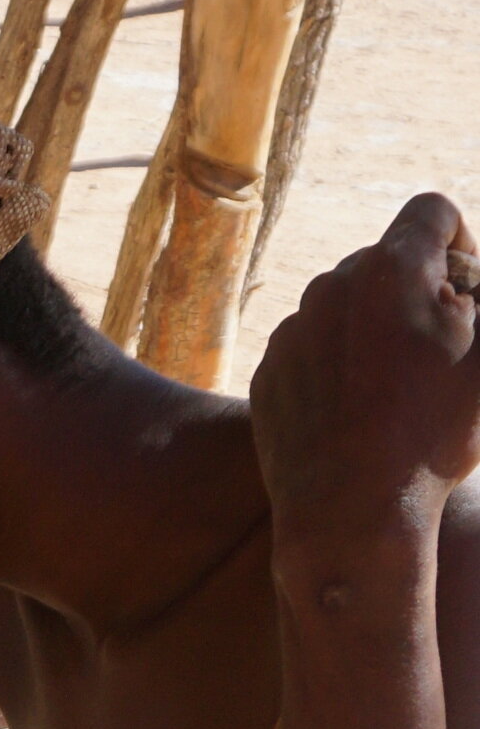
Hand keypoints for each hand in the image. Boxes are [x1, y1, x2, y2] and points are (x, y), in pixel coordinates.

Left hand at [253, 189, 479, 560]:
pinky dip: (336, 368)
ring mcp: (292, 330)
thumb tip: (460, 288)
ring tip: (394, 391)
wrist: (349, 515)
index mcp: (391, 269)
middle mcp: (331, 285)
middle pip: (385, 262)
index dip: (461, 242)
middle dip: (416, 293)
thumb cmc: (432, 436)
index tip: (467, 290)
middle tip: (437, 351)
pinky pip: (310, 351)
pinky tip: (355, 414)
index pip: (432, 213)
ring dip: (373, 331)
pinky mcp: (267, 374)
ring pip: (344, 307)